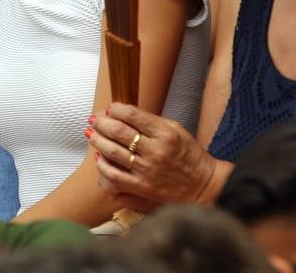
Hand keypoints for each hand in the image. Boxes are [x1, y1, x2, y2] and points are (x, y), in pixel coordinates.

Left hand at [87, 103, 217, 207]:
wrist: (203, 186)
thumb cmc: (189, 156)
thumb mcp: (176, 130)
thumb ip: (151, 122)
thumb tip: (124, 115)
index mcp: (165, 133)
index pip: (132, 115)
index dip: (116, 109)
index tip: (110, 108)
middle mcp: (155, 151)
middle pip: (118, 132)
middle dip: (101, 122)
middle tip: (95, 119)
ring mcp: (146, 171)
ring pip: (111, 152)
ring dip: (97, 140)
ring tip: (92, 134)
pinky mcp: (141, 188)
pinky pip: (113, 177)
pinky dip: (102, 166)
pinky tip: (99, 158)